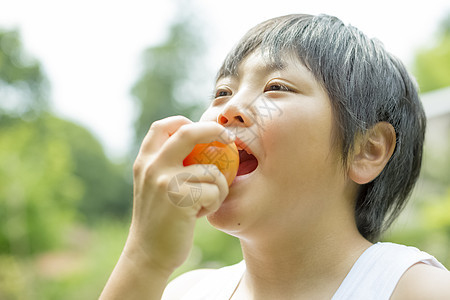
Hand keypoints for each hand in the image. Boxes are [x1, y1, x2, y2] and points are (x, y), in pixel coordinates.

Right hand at [125, 115, 234, 273]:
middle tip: (228, 138)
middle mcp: (152, 166)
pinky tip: (202, 212)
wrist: (148, 253)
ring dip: (219, 185)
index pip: (162, 126)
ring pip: (210, 170)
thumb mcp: (155, 186)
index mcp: (145, 161)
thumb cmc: (160, 219)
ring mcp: (165, 181)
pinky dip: (215, 202)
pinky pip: (214, 191)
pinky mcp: (179, 199)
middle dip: (213, 130)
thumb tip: (199, 142)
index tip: (203, 129)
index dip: (184, 121)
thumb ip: (168, 164)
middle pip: (188, 132)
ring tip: (207, 200)